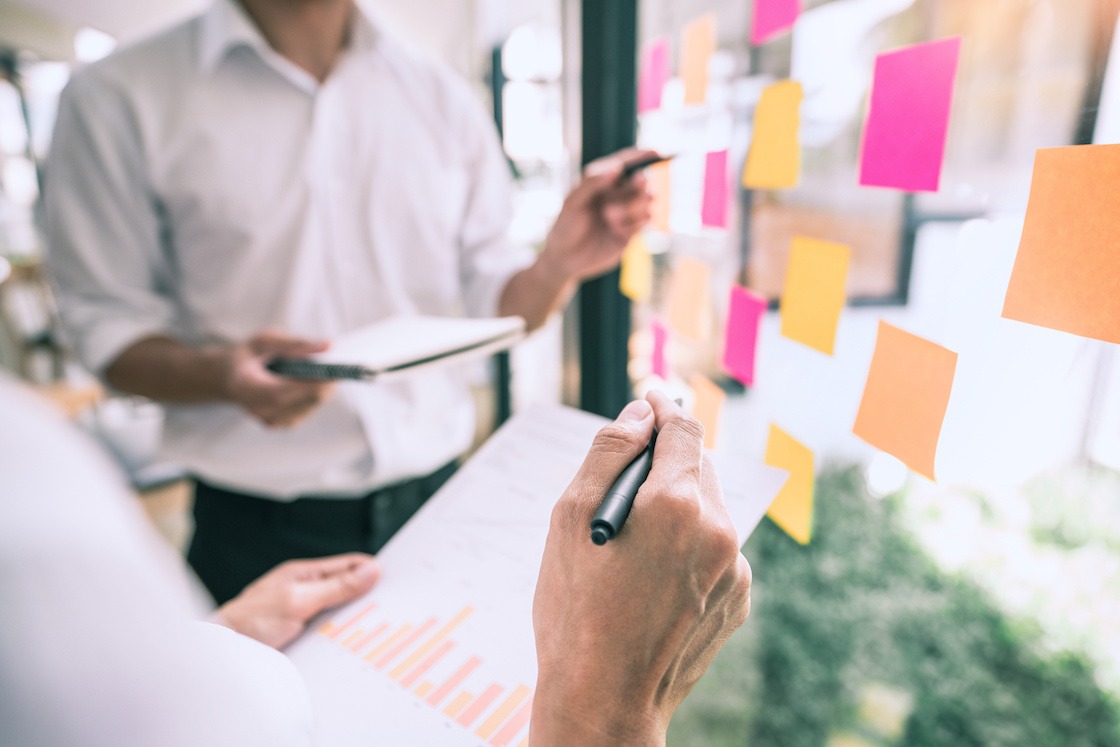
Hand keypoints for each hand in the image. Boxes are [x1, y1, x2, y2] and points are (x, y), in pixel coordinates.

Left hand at [214, 553, 380, 649]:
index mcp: (305, 574)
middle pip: (347, 589)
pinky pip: (330, 632)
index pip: (348, 565)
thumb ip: (335, 587)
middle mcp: (306, 591)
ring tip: (377, 626)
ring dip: (355, 619)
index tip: (395, 579)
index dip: (372, 570)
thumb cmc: (251, 620)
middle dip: (368, 596)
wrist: (222, 651)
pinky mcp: (301, 635)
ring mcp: (303, 613)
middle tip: (392, 605)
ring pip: (340, 612)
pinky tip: (353, 644)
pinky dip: (342, 636)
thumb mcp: (299, 600)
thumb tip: (370, 570)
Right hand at [224, 329, 335, 427]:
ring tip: (326, 368)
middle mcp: (258, 409)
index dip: (314, 381)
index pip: (286, 390)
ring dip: (323, 387)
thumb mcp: (265, 341)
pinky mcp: (281, 424)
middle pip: (306, 400)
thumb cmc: (248, 356)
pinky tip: (314, 380)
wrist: (228, 377)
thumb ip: (295, 344)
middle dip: (326, 382)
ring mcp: (269, 420)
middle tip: (340, 363)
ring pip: (312, 405)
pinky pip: (308, 409)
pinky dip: (315, 393)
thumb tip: (328, 346)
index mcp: (246, 388)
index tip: (336, 367)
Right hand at [530, 391, 750, 745]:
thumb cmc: (575, 613)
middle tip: (625, 485)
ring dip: (679, 508)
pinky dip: (692, 548)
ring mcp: (734, 569)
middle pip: (698, 467)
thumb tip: (639, 414)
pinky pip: (719, 551)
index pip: (681, 429)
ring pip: (709, 510)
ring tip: (633, 547)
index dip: (662, 408)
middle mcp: (718, 531)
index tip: (649, 400)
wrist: (605, 701)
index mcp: (676, 504)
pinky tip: (653, 579)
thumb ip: (608, 454)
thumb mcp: (569, 521)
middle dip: (666, 463)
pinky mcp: (738, 599)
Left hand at [539, 148, 656, 282]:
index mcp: (603, 182)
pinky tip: (615, 230)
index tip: (655, 153)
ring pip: (646, 202)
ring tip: (609, 215)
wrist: (565, 259)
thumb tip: (617, 167)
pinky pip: (643, 222)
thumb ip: (593, 182)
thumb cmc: (565, 226)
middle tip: (638, 181)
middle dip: (639, 183)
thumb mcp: (573, 202)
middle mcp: (617, 195)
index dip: (642, 157)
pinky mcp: (631, 232)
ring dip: (632, 207)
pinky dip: (632, 224)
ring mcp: (626, 213)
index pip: (626, 163)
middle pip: (641, 182)